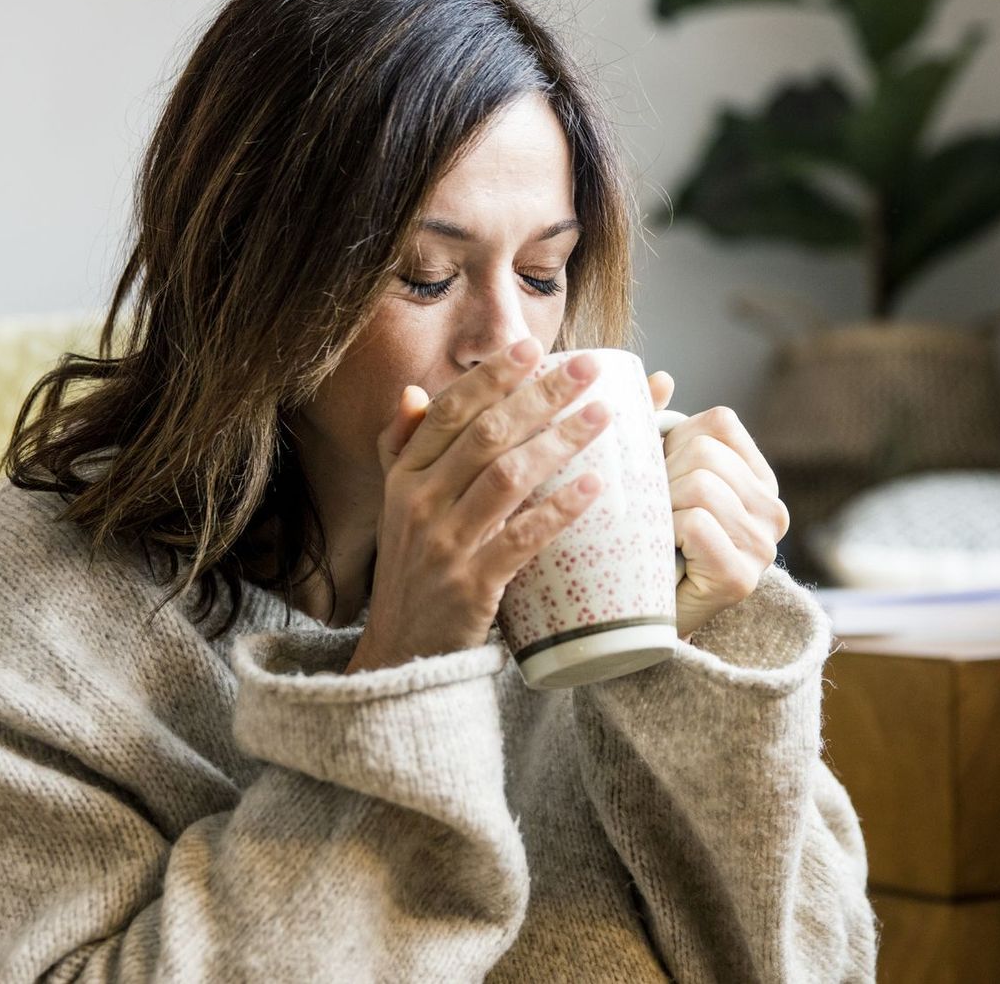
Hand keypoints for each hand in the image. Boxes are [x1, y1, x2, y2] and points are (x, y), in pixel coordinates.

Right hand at [347, 340, 612, 672]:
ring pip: (507, 477)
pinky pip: (522, 539)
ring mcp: (443, 545)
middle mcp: (418, 503)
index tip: (532, 346)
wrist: (400, 653)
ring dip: (559, 440)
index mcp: (404, 477)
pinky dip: (560, 510)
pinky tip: (596, 487)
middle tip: (588, 369)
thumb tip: (413, 390)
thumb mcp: (396, 506)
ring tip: (603, 416)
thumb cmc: (412, 571)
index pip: (449, 411)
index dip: (492, 376)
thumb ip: (402, 447)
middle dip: (540, 395)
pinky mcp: (471, 586)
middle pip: (485, 435)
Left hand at [646, 371, 789, 636]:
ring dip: (663, 508)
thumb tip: (661, 378)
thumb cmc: (646, 541)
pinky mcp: (740, 577)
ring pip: (699, 486)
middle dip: (664, 477)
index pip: (719, 423)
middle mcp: (773, 511)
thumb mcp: (656, 477)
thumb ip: (659, 427)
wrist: (638, 621)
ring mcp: (762, 547)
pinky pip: (695, 523)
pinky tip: (664, 554)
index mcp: (758, 479)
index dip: (676, 441)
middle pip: (704, 454)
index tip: (663, 475)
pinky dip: (667, 533)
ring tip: (659, 535)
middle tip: (656, 514)